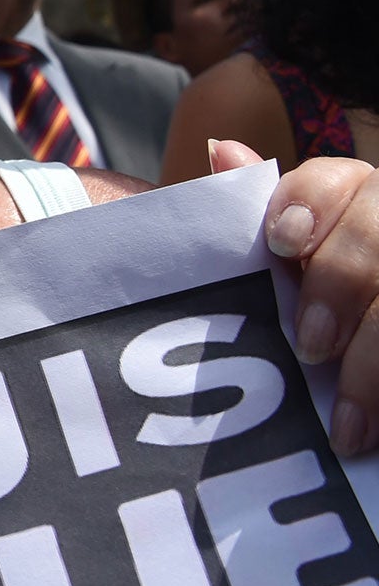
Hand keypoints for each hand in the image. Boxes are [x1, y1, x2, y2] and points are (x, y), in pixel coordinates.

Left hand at [213, 139, 378, 455]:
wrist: (350, 359)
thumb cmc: (311, 321)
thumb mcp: (276, 275)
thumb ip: (249, 220)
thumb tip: (222, 148)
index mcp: (355, 206)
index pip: (342, 179)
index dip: (312, 202)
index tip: (280, 241)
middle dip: (342, 287)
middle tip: (308, 347)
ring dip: (374, 365)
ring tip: (345, 427)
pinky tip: (373, 437)